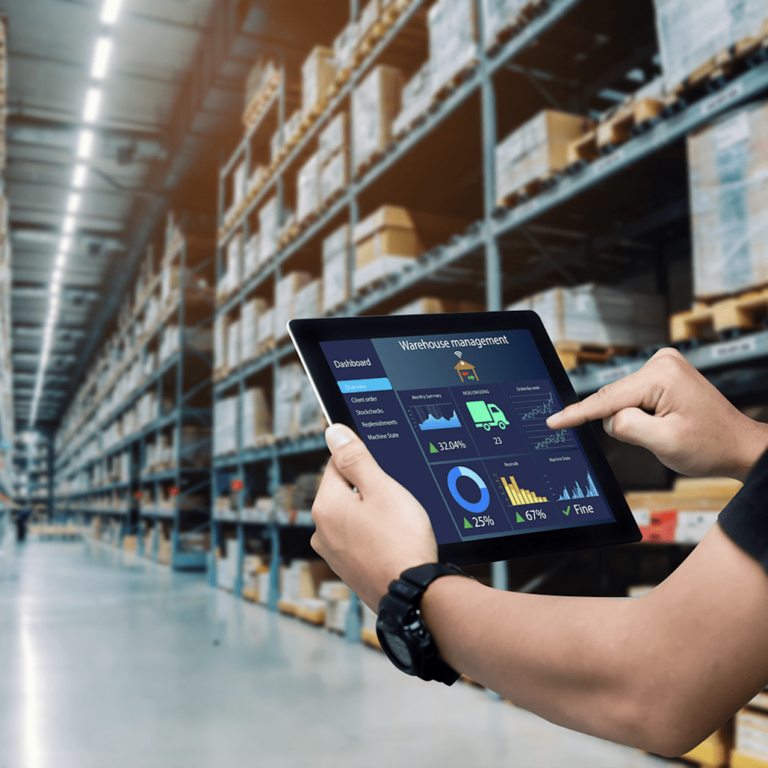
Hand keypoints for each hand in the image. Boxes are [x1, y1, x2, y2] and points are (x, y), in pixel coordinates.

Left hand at [311, 424, 437, 610]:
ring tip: (399, 524)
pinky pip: (360, 540)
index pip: (337, 464)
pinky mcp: (349, 570)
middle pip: (345, 491)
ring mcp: (333, 554)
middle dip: (369, 490)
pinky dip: (375, 536)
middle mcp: (321, 531)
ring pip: (353, 517)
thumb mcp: (381, 488)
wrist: (414, 594)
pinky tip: (395, 542)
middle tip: (397, 500)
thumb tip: (333, 432)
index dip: (364, 463)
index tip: (386, 472)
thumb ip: (355, 458)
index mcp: (325, 506)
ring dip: (373, 514)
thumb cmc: (401, 540)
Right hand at [546, 348, 767, 480]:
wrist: (738, 446)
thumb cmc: (710, 445)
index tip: (553, 422)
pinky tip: (665, 422)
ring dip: (635, 420)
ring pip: (622, 401)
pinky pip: (632, 398)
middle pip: (615, 399)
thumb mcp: (664, 443)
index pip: (608, 399)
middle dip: (625, 423)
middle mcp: (661, 362)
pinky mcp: (662, 375)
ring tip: (668, 429)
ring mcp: (662, 366)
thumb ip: (626, 427)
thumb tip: (608, 419)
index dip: (577, 414)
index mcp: (662, 375)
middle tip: (658, 437)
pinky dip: (640, 415)